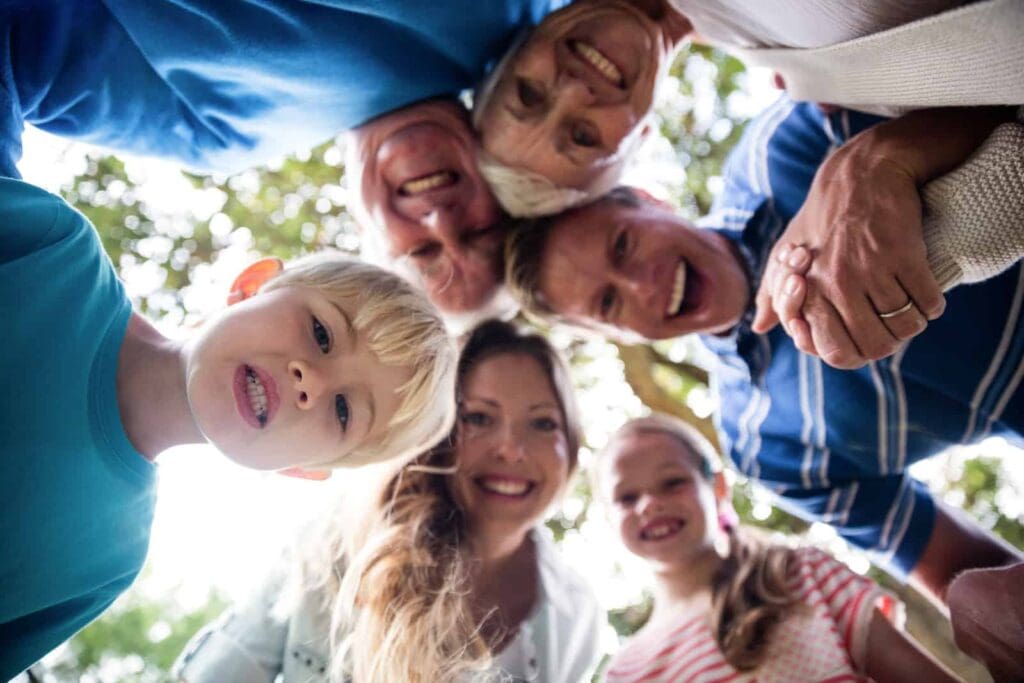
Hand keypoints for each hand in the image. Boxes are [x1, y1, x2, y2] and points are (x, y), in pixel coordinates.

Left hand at [752, 136, 944, 368]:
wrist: (862, 171)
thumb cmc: (822, 216)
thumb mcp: (785, 251)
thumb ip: (773, 292)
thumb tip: (760, 326)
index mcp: (808, 292)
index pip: (835, 352)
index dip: (855, 352)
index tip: (862, 333)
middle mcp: (836, 284)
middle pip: (874, 346)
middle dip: (889, 342)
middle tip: (893, 325)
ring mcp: (870, 270)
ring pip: (905, 326)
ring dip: (913, 322)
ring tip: (910, 306)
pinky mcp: (903, 254)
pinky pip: (927, 302)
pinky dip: (931, 303)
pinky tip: (925, 290)